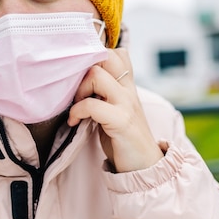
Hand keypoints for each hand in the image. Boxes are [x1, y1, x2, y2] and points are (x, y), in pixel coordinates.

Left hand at [67, 48, 163, 172]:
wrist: (143, 165)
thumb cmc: (122, 137)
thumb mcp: (114, 107)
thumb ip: (103, 92)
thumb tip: (76, 80)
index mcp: (127, 85)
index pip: (117, 53)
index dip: (96, 57)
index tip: (82, 77)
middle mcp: (128, 89)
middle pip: (106, 56)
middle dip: (85, 68)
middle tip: (78, 91)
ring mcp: (126, 103)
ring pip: (96, 74)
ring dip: (78, 90)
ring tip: (76, 107)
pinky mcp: (121, 120)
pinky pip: (92, 104)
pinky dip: (76, 111)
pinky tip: (74, 122)